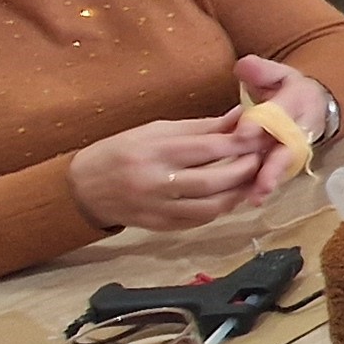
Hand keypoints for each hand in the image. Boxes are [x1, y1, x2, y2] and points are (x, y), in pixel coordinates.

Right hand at [70, 116, 270, 233]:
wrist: (83, 187)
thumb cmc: (121, 151)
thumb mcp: (155, 129)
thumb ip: (199, 127)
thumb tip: (238, 116)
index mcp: (156, 151)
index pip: (209, 148)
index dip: (240, 143)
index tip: (259, 136)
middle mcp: (157, 182)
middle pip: (215, 180)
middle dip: (245, 170)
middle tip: (260, 159)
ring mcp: (158, 208)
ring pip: (211, 207)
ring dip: (237, 194)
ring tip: (250, 180)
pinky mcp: (159, 227)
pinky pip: (198, 222)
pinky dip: (218, 210)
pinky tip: (228, 197)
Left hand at [225, 55, 332, 195]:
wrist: (313, 104)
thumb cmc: (287, 88)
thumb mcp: (278, 72)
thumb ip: (261, 70)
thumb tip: (243, 67)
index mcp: (297, 100)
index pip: (280, 112)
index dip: (262, 122)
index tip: (242, 133)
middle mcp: (300, 128)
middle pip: (288, 148)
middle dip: (274, 166)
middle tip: (260, 182)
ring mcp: (296, 147)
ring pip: (284, 166)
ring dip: (269, 182)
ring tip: (255, 198)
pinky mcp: (288, 161)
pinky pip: (277, 175)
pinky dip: (263, 187)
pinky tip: (248, 199)